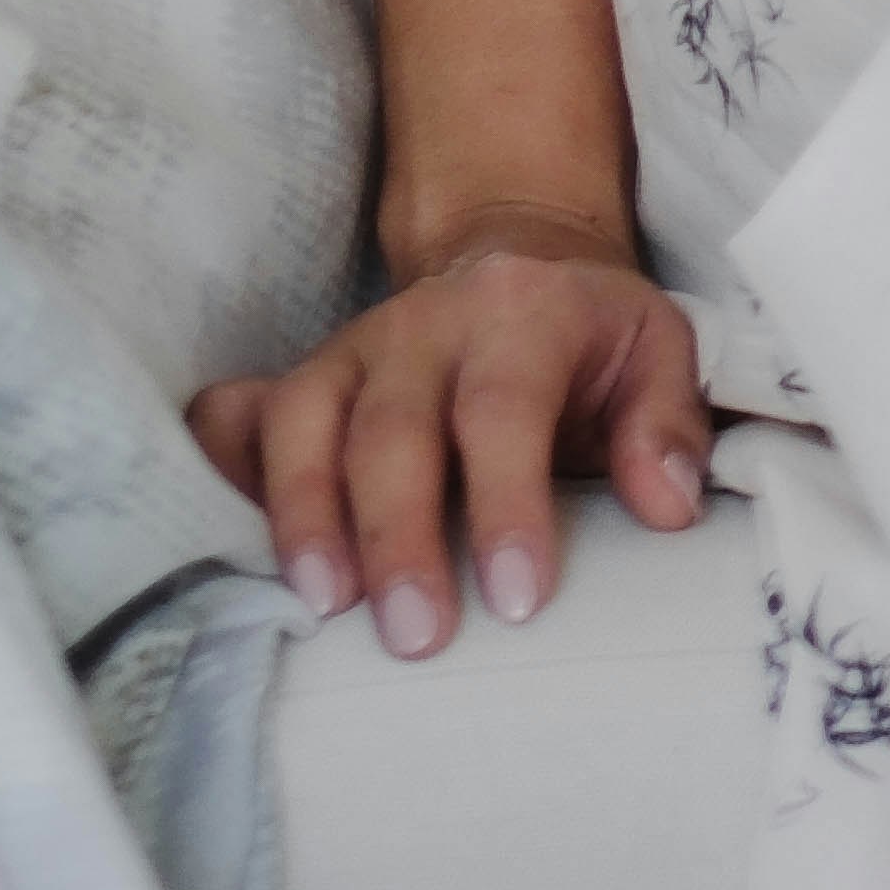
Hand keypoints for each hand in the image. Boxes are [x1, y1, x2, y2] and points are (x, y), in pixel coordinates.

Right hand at [199, 219, 713, 655]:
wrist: (513, 252)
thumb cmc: (588, 333)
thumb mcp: (656, 350)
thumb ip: (668, 424)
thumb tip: (668, 509)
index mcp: (519, 316)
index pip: (503, 408)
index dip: (507, 504)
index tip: (518, 600)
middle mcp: (422, 327)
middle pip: (391, 429)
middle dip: (397, 536)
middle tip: (416, 638)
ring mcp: (349, 351)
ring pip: (303, 422)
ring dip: (305, 517)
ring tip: (322, 608)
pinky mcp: (301, 377)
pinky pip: (239, 414)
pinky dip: (221, 470)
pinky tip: (223, 538)